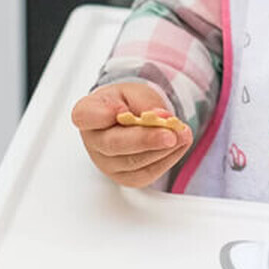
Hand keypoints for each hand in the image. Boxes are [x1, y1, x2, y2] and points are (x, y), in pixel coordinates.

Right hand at [71, 83, 191, 187]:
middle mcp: (93, 141)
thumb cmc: (127, 102)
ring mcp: (106, 163)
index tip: (120, 111)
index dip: (101, 115)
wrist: (130, 116)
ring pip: (134, 163)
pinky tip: (179, 145)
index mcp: (87, 113)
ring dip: (162, 150)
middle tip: (170, 134)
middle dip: (146, 139)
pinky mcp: (124, 177)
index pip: (85, 116)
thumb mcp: (135, 91)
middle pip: (115, 144)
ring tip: (182, 134)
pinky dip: (167, 160)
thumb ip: (145, 102)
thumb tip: (158, 116)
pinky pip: (146, 174)